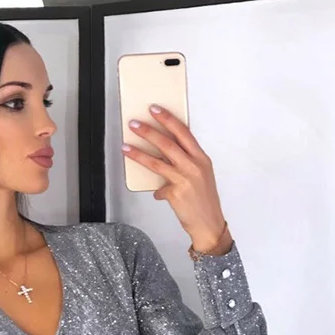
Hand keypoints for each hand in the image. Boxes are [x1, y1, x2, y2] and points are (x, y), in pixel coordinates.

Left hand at [122, 104, 229, 251]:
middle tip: (134, 124)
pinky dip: (157, 191)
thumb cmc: (205, 201)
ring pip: (156, 162)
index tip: (155, 110)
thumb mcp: (201, 176)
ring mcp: (184, 179)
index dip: (168, 119)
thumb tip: (165, 156)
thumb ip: (186, 163)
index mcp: (201, 159)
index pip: (183, 132)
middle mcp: (194, 166)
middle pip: (167, 143)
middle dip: (148, 131)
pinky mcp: (175, 193)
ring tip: (126, 147)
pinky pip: (159, 188)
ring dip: (138, 153)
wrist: (209, 224)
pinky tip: (158, 193)